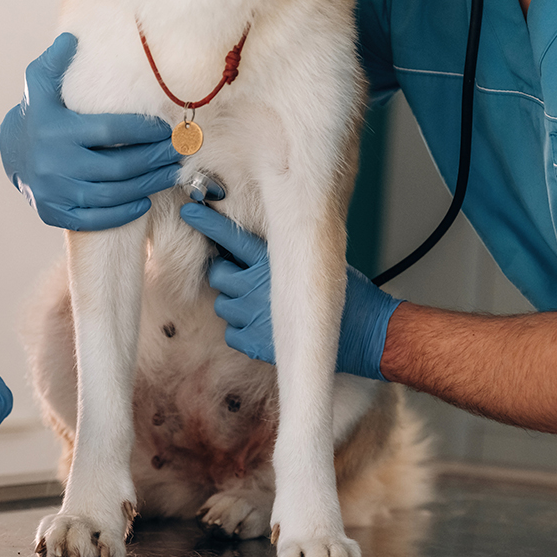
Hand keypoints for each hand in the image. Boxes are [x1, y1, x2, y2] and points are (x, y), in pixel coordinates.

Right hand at [0, 32, 181, 230]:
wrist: (11, 154)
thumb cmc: (37, 114)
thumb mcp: (40, 85)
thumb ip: (56, 62)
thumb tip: (72, 39)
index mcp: (56, 129)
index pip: (110, 131)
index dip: (143, 130)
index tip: (166, 128)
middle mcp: (55, 163)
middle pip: (117, 166)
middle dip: (154, 159)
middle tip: (178, 152)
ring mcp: (55, 191)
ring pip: (112, 194)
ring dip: (148, 185)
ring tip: (170, 173)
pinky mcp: (55, 213)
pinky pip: (96, 219)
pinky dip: (123, 213)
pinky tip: (144, 200)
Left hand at [179, 202, 402, 379]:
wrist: (366, 334)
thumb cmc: (348, 293)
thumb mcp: (316, 258)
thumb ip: (280, 254)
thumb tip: (250, 248)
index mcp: (272, 261)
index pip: (230, 236)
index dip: (206, 222)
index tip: (189, 211)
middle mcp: (257, 288)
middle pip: (218, 273)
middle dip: (227, 273)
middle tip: (245, 277)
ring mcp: (253, 318)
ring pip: (223, 304)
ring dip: (235, 302)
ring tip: (263, 305)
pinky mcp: (254, 345)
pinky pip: (231, 332)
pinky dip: (242, 329)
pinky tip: (267, 326)